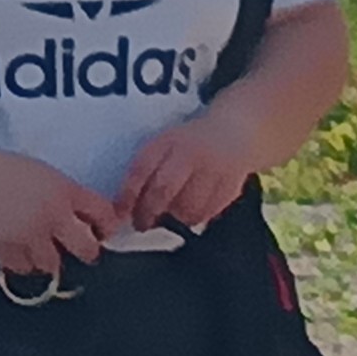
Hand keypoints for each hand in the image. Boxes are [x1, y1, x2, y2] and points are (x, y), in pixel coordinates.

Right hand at [0, 132, 114, 279]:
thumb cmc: (7, 173)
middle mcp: (51, 215)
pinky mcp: (6, 249)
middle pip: (87, 250)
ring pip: (53, 264)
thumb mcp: (47, 176)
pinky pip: (24, 268)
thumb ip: (70, 198)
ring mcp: (28, 235)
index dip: (106, 227)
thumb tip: (94, 226)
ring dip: (49, 257)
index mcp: (65, 191)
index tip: (99, 231)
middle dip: (86, 251)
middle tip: (78, 248)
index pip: (105, 216)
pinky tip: (17, 245)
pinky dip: (23, 261)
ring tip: (37, 243)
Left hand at [118, 101, 283, 239]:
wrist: (234, 131)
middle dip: (148, 213)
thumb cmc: (190, 144)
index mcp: (168, 141)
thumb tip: (124, 208)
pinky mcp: (231, 184)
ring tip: (170, 220)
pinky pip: (208, 212)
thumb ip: (147, 170)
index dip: (127, 195)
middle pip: (163, 190)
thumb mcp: (166, 144)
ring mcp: (213, 168)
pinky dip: (197, 218)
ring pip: (187, 207)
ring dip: (174, 220)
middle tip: (143, 224)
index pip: (141, 170)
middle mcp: (191, 152)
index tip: (121, 212)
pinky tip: (192, 214)